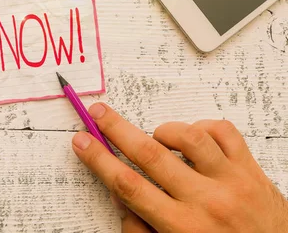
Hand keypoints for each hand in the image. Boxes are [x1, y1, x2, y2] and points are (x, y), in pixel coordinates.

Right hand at [72, 103, 287, 232]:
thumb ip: (142, 230)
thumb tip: (120, 198)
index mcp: (183, 227)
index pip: (128, 185)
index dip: (100, 160)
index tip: (83, 142)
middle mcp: (206, 201)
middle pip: (150, 154)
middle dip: (116, 129)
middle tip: (98, 113)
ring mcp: (232, 182)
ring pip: (189, 137)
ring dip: (164, 131)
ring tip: (156, 137)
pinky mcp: (251, 170)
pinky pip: (225, 132)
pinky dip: (204, 127)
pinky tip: (194, 138)